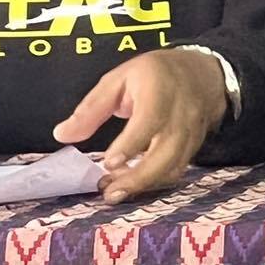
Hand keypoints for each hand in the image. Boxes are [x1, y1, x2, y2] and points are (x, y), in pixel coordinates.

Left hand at [54, 48, 227, 202]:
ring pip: (174, 166)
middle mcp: (182, 113)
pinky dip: (155, 181)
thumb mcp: (118, 79)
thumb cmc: (154, 74)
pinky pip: (178, 169)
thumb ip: (91, 108)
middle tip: (109, 192)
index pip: (149, 120)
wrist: (203, 72)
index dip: (131, 144)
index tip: (108, 163)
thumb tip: (61, 135)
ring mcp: (193, 132)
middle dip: (138, 177)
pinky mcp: (195, 146)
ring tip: (115, 191)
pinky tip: (133, 183)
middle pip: (166, 152)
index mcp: (160, 90)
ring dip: (144, 184)